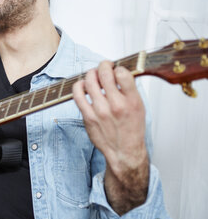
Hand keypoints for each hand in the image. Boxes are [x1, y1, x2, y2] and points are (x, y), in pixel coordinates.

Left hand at [72, 61, 148, 214]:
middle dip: (103, 66)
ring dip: (91, 74)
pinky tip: (83, 85)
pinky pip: (78, 94)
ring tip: (94, 75)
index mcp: (132, 101)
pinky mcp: (88, 116)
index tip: (116, 69)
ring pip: (89, 81)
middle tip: (104, 67)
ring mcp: (100, 111)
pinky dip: (79, 85)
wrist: (124, 152)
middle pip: (104, 74)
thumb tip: (119, 73)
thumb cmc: (132, 130)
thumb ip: (129, 90)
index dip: (118, 68)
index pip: (123, 73)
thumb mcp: (139, 107)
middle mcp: (116, 105)